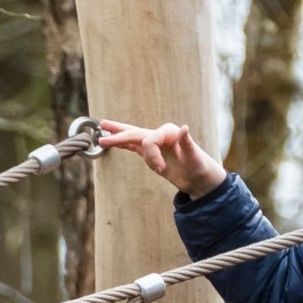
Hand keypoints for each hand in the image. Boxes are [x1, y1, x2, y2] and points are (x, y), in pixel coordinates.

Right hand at [92, 119, 228, 199]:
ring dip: (117, 133)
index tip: (161, 170)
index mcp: (169, 132)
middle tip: (104, 138)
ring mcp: (154, 143)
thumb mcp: (195, 157)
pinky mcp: (150, 153)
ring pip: (131, 136)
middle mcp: (160, 135)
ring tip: (102, 126)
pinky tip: (111, 139)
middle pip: (135, 133)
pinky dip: (121, 143)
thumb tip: (184, 128)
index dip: (152, 156)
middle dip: (119, 136)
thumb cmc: (199, 166)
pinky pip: (132, 146)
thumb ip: (188, 142)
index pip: (149, 140)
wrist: (200, 177)